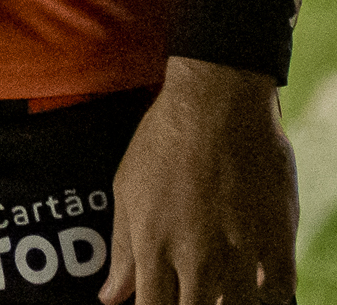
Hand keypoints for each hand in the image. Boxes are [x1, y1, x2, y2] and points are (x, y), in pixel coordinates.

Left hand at [102, 57, 295, 303]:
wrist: (217, 105)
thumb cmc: (163, 142)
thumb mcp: (128, 191)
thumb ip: (123, 250)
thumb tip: (110, 297)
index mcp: (155, 247)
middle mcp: (198, 258)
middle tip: (193, 292)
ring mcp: (241, 251)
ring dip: (229, 303)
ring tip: (222, 289)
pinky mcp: (277, 239)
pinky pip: (279, 292)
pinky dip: (268, 297)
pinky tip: (257, 286)